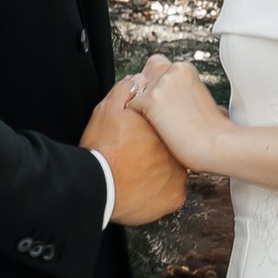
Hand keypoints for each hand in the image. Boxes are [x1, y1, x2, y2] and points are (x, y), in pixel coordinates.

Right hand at [81, 78, 187, 224]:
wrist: (98, 185)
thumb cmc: (102, 149)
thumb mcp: (107, 110)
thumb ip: (125, 91)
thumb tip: (138, 80)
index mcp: (163, 128)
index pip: (166, 126)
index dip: (152, 132)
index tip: (140, 139)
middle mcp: (177, 149)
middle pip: (171, 148)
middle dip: (157, 151)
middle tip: (136, 157)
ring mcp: (179, 175)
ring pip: (173, 171)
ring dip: (160, 172)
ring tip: (137, 174)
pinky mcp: (176, 197)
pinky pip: (172, 192)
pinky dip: (160, 192)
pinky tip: (143, 188)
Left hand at [123, 55, 230, 175]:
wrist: (217, 145)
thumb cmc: (212, 132)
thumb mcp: (202, 101)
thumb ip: (185, 93)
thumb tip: (176, 101)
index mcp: (185, 69)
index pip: (157, 68)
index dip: (156, 87)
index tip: (162, 105)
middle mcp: (173, 70)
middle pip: (144, 75)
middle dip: (144, 90)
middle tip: (152, 112)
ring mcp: (161, 83)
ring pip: (135, 90)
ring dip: (139, 105)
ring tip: (152, 124)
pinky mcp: (151, 99)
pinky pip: (131, 105)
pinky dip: (135, 118)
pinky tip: (148, 129)